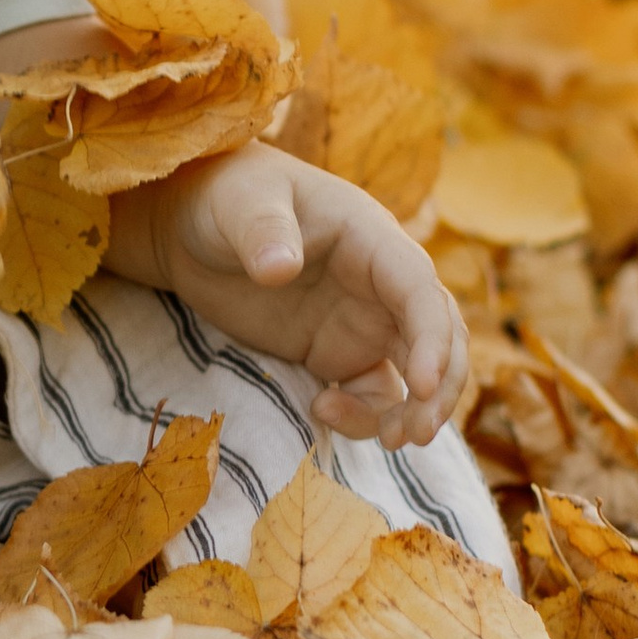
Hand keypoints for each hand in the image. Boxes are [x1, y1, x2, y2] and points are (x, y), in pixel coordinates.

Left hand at [113, 142, 467, 448]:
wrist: (196, 226)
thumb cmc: (228, 198)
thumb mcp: (241, 204)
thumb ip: (263, 231)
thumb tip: (278, 268)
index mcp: (372, 239)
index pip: (419, 290)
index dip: (431, 338)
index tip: (422, 385)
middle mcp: (380, 283)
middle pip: (438, 335)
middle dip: (441, 385)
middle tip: (417, 432)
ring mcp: (362, 321)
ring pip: (416, 370)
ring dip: (415, 409)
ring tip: (390, 440)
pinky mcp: (336, 352)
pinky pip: (371, 390)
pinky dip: (364, 412)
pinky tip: (324, 411)